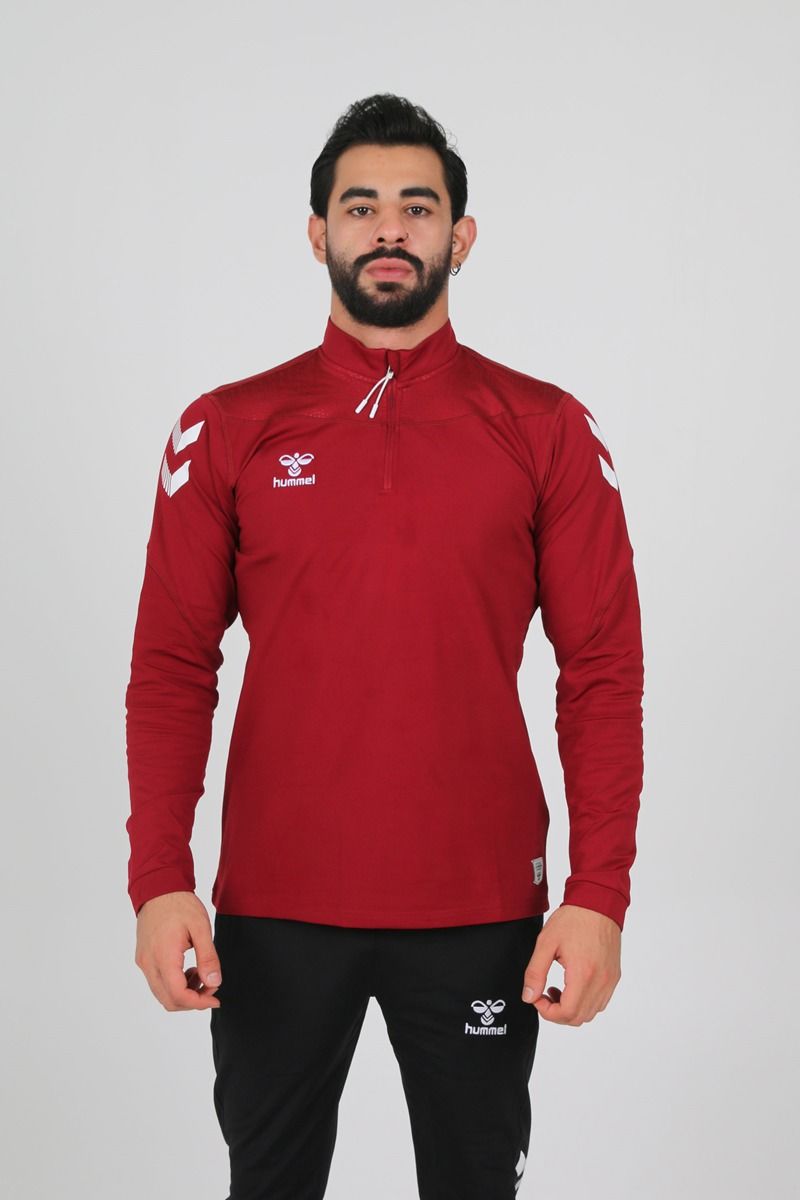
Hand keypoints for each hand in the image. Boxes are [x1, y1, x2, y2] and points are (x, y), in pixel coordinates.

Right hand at [134, 891, 222, 1011]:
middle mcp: (148, 963)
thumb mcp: (200, 928)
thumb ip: (208, 957)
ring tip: (201, 974)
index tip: (215, 998)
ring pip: (161, 993)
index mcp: (163, 956)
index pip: (177, 995)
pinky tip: (188, 970)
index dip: (198, 1003)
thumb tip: (214, 983)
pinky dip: (173, 984)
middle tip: (211, 986)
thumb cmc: (180, 905)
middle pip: (168, 1000)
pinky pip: (156, 982)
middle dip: (192, 1000)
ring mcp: (143, 962)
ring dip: (183, 993)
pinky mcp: (143, 958)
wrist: (159, 888)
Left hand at [520, 904, 620, 1024]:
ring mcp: (610, 980)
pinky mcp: (614, 976)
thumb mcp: (546, 943)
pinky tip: (573, 985)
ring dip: (571, 1009)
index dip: (548, 1012)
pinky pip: (600, 1002)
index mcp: (583, 974)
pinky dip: (585, 1002)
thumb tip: (529, 997)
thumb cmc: (573, 919)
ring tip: (557, 989)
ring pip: (591, 1013)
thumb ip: (535, 972)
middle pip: (579, 1018)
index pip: (567, 1013)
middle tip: (544, 994)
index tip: (537, 997)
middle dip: (557, 1013)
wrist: (598, 903)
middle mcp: (600, 981)